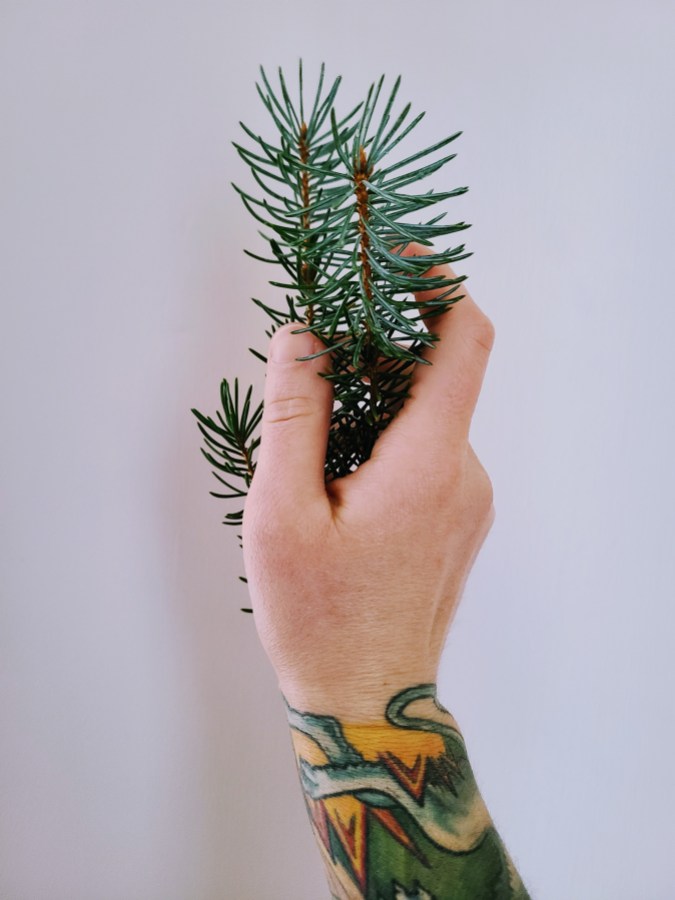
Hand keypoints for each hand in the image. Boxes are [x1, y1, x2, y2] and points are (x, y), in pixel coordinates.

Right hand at [242, 247, 495, 720]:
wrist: (370, 700)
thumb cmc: (321, 616)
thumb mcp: (283, 511)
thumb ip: (295, 414)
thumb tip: (302, 335)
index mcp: (429, 461)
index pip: (465, 340)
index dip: (440, 285)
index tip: (400, 260)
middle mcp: (466, 472)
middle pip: (439, 376)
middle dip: (382, 350)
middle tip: (317, 359)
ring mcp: (470, 499)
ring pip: (431, 418)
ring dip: (379, 403)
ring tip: (316, 439)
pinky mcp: (460, 520)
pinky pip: (432, 454)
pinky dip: (391, 439)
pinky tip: (341, 479)